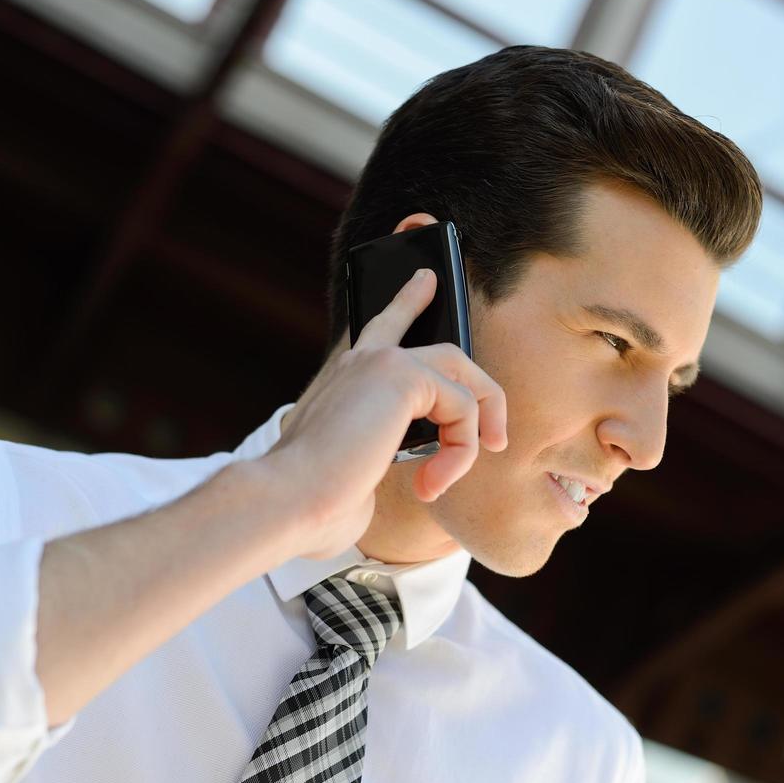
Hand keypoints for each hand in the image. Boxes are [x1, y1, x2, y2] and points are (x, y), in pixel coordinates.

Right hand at [259, 268, 507, 560]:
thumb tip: (426, 476)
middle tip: (496, 440)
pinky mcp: (401, 374)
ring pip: (462, 378)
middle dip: (483, 393)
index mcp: (344, 381)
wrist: (287, 498)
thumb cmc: (314, 501)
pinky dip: (459, 453)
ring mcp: (381, 362)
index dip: (407, 303)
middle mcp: (360, 362)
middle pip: (445, 352)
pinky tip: (430, 483)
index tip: (427, 281)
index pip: (382, 327)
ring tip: (445, 479)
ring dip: (471, 437)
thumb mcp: (355, 473)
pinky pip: (463, 407)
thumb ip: (384, 457)